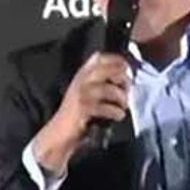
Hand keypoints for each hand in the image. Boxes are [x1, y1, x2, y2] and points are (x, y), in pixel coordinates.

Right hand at [33, 52, 131, 170]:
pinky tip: (118, 115)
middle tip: (128, 90)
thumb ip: (101, 80)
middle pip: (107, 70)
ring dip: (121, 98)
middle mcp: (81, 80)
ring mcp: (81, 94)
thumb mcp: (87, 91)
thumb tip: (126, 75)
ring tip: (124, 106)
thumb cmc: (77, 112)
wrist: (61, 131)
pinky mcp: (83, 109)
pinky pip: (105, 107)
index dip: (116, 60)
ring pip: (108, 89)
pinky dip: (115, 112)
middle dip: (123, 79)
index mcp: (83, 74)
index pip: (99, 58)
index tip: (127, 68)